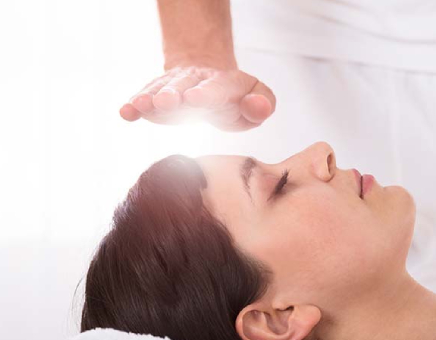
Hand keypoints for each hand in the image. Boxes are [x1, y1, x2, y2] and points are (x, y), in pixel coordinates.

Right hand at [119, 66, 275, 130]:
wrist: (209, 84)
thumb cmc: (237, 99)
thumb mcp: (258, 99)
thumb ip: (262, 104)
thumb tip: (256, 106)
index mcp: (223, 84)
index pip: (214, 88)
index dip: (205, 93)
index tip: (194, 99)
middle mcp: (195, 82)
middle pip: (183, 86)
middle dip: (173, 94)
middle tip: (164, 102)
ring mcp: (174, 88)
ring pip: (161, 90)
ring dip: (149, 98)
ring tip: (137, 106)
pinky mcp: (158, 98)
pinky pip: (145, 99)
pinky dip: (134, 105)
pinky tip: (125, 112)